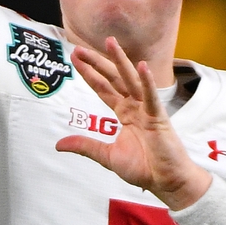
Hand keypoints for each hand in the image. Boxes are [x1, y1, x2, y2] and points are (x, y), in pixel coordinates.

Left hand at [56, 37, 210, 209]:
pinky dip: (147, 82)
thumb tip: (59, 144)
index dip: (89, 73)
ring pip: (131, 80)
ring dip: (120, 61)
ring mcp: (147, 109)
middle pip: (113, 79)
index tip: (75, 58)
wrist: (166, 182)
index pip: (103, 88)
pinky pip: (152, 97)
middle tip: (79, 48)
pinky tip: (141, 66)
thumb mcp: (107, 156)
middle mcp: (135, 106)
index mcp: (124, 113)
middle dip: (97, 63)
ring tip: (110, 42)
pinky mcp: (159, 118)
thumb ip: (85, 146)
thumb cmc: (143, 168)